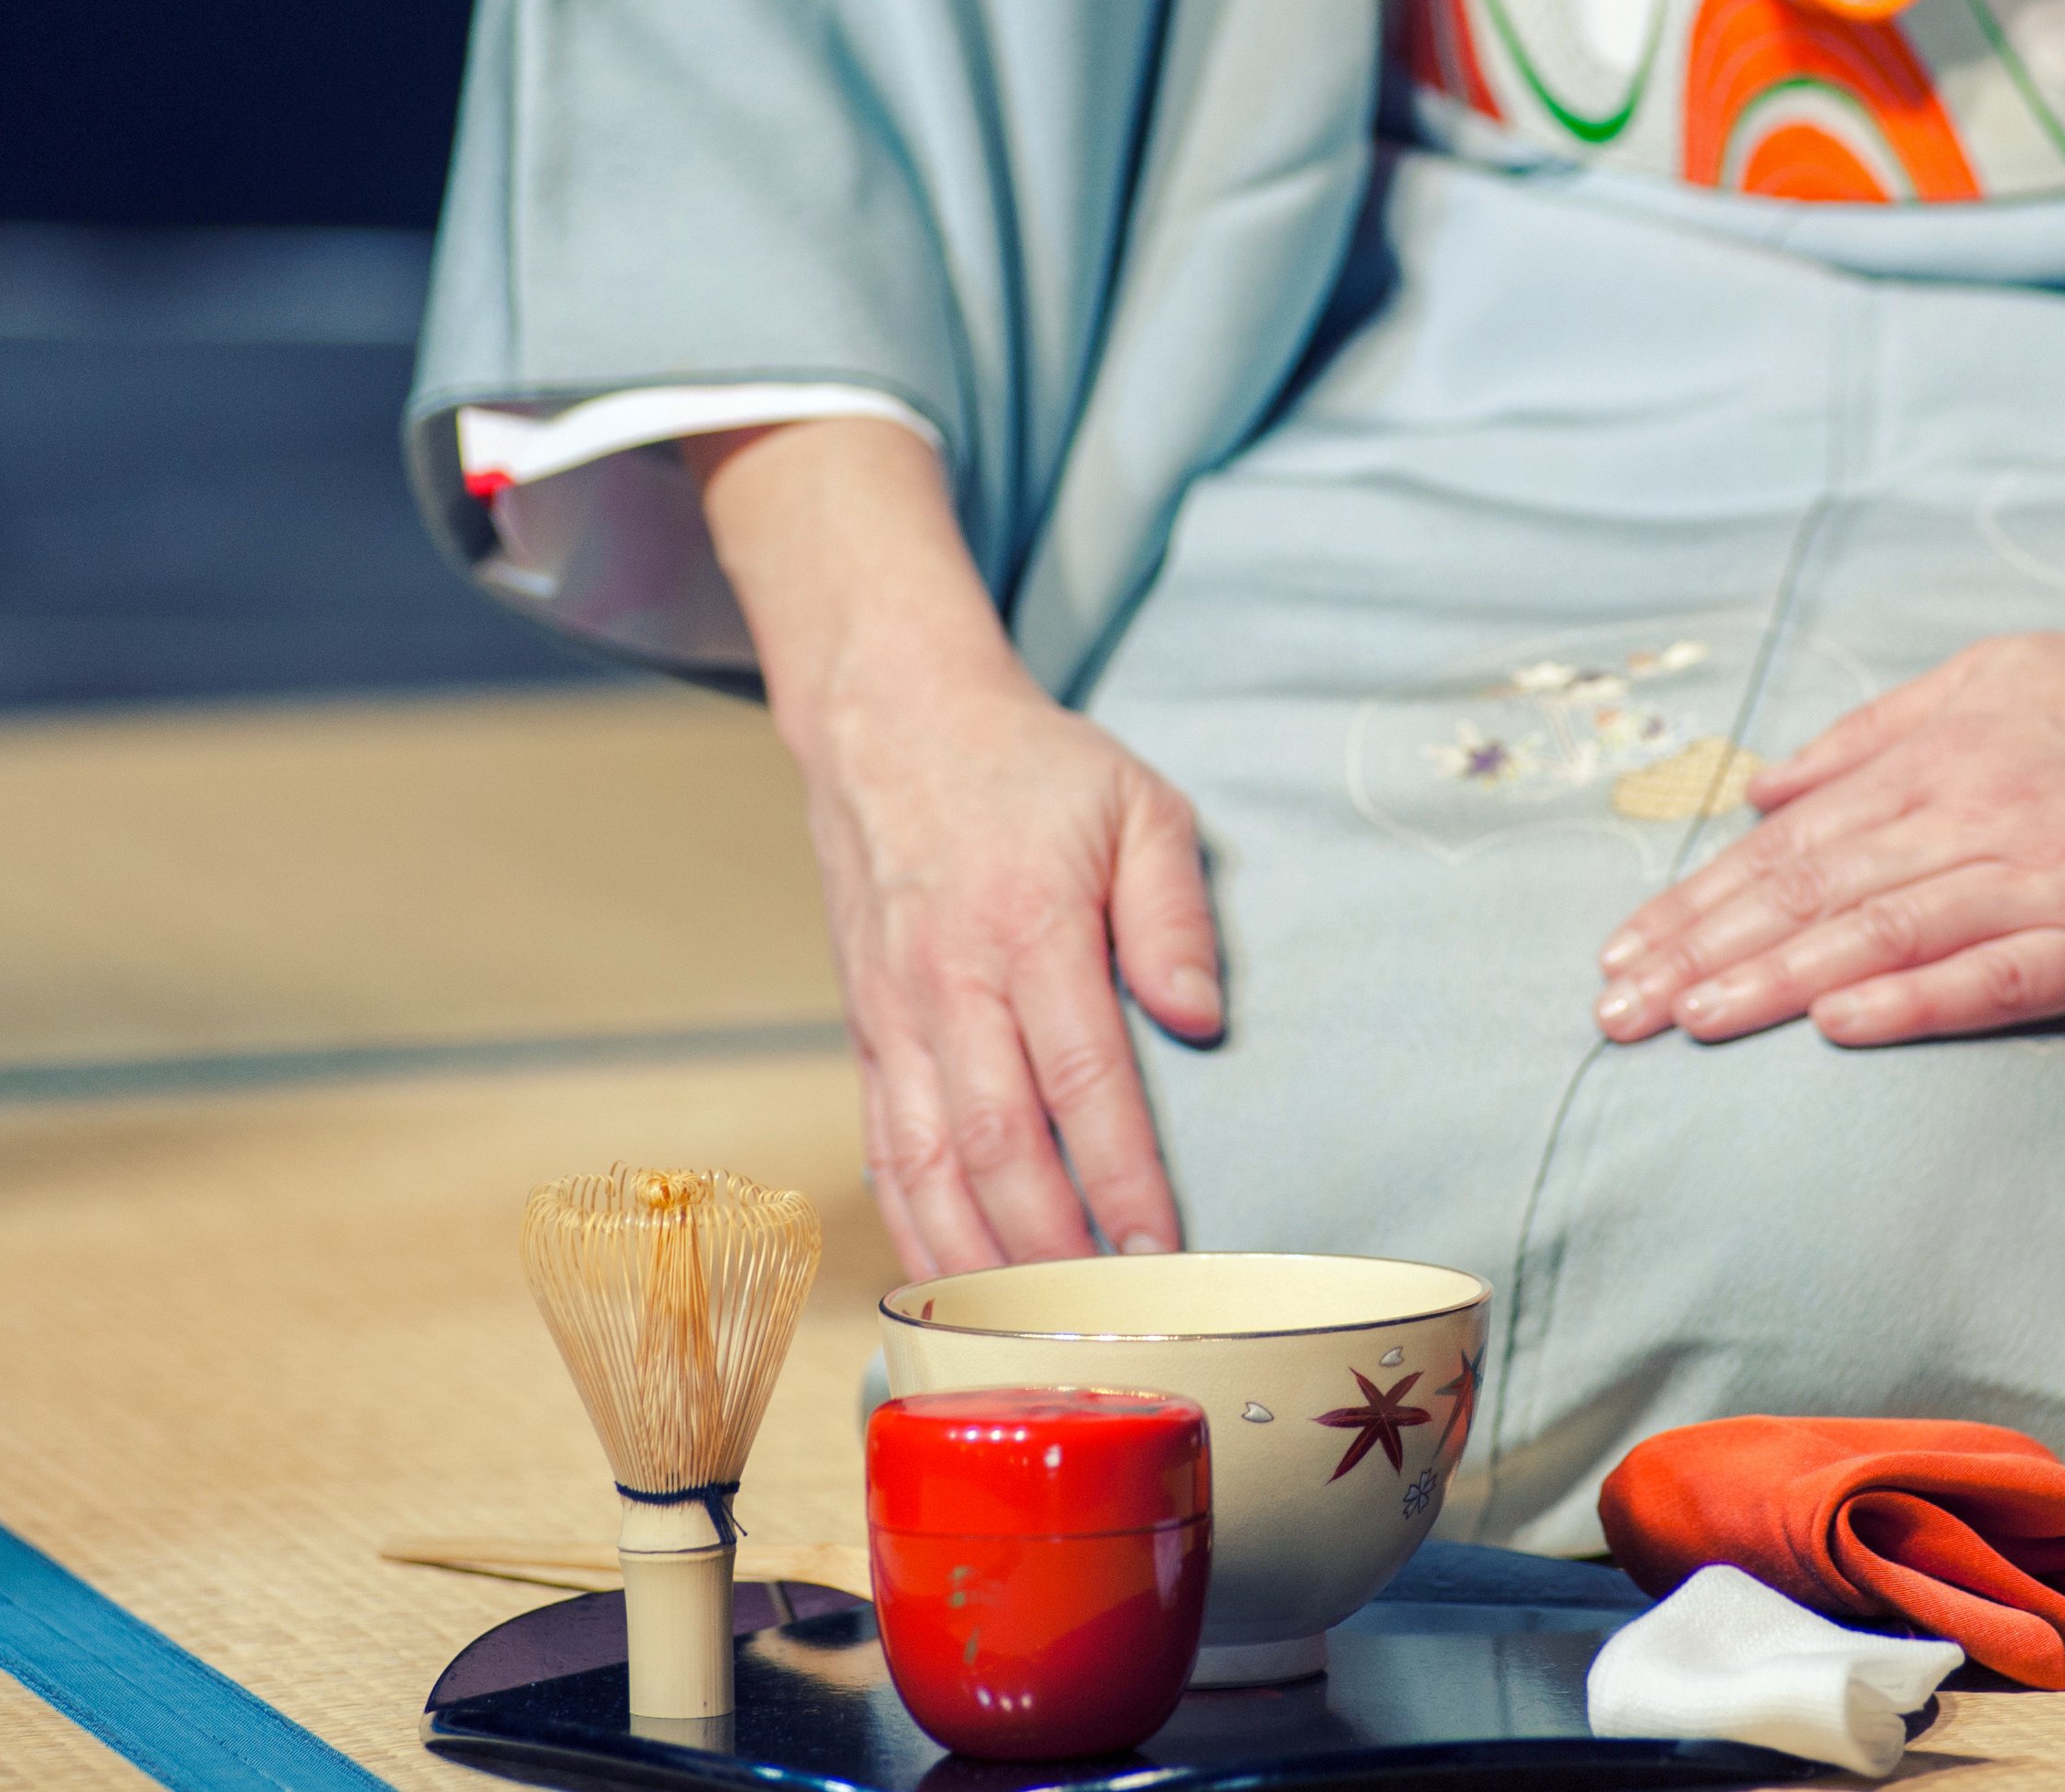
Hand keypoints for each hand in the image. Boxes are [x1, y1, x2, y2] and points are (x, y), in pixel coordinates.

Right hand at [692, 419, 1222, 1277]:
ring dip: (979, 1264)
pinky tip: (954, 1290)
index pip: (1082, 1078)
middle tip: (1110, 1329)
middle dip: (1052, 1252)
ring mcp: (893, 1017)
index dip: (1123, 1178)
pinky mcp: (864, 1036)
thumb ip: (1175, 910)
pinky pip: (883, 1154)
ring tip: (1035, 1340)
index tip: (1165, 1253)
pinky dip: (916, 1231)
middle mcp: (949, 984)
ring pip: (926, 1167)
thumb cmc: (1031, 771)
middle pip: (997, 1146)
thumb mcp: (1138, 803)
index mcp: (1028, 926)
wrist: (889, 725)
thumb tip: (1200, 1020)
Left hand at [1591, 626, 2064, 1045]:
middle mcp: (1971, 815)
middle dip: (1703, 952)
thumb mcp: (1984, 678)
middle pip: (1813, 892)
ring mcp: (2041, 879)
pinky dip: (1914, 998)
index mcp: (1935, 759)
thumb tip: (1763, 786)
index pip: (1788, 846)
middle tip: (1616, 1008)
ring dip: (1775, 980)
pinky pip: (1998, 974)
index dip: (1699, 903)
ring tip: (1689, 1019)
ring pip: (1883, 933)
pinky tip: (1838, 1023)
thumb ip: (1869, 734)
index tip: (1624, 952)